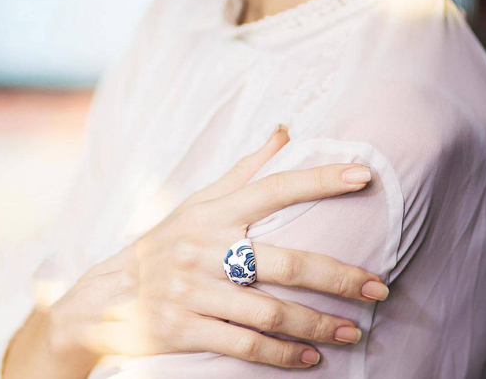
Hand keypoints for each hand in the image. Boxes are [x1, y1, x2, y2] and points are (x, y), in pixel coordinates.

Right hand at [46, 126, 387, 369]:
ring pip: (269, 310)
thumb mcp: (199, 201)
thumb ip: (246, 169)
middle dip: (337, 276)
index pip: (273, 187)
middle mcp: (204, 247)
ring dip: (317, 323)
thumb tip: (285, 130)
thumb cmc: (167, 240)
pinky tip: (312, 357)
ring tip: (354, 330)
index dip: (318, 179)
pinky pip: (243, 344)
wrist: (108, 295)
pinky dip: (282, 353)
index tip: (362, 175)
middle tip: (378, 287)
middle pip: (283, 261)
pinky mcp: (184, 329)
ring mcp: (193, 290)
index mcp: (213, 211)